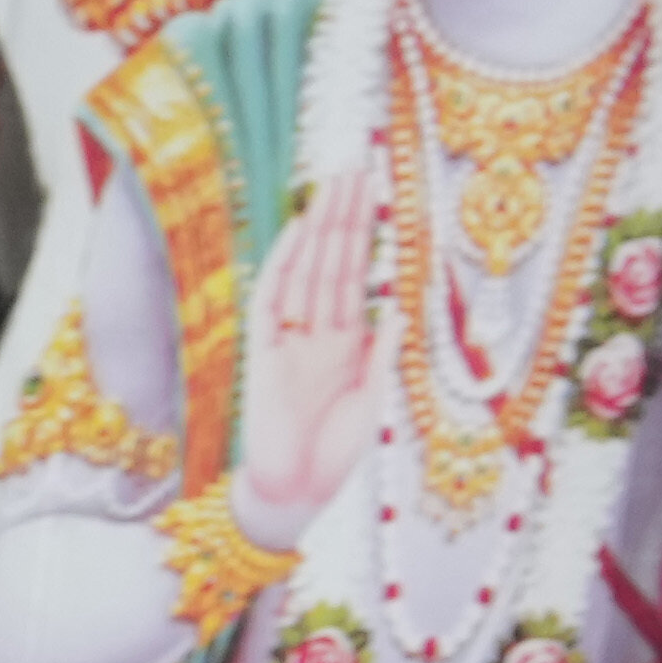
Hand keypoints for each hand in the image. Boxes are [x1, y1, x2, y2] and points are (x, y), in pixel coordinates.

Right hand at [231, 152, 389, 555]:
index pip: (354, 275)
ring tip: (334, 185)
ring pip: (306, 273)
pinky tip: (296, 235)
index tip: (374, 192)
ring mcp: (289, 341)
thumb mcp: (373, 401)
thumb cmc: (333, 459)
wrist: (296, 494)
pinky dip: (282, 268)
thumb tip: (399, 307)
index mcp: (346, 345)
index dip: (363, 234)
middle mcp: (317, 335)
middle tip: (355, 168)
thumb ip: (383, 354)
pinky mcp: (263, 355)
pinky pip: (270, 303)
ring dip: (319, 230)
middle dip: (343, 216)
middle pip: (330, 263)